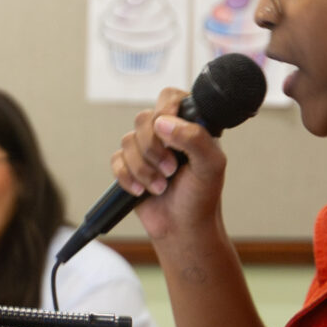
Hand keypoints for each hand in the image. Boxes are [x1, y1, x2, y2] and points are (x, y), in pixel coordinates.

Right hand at [111, 88, 228, 244]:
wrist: (183, 229)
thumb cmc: (201, 196)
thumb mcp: (210, 165)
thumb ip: (195, 138)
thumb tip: (163, 123)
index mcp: (189, 125)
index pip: (170, 98)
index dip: (165, 110)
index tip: (170, 133)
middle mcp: (166, 133)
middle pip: (143, 119)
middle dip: (154, 149)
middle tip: (171, 170)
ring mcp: (146, 149)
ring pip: (128, 141)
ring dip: (144, 169)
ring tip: (161, 187)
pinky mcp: (129, 167)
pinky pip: (116, 160)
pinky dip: (128, 177)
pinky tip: (141, 191)